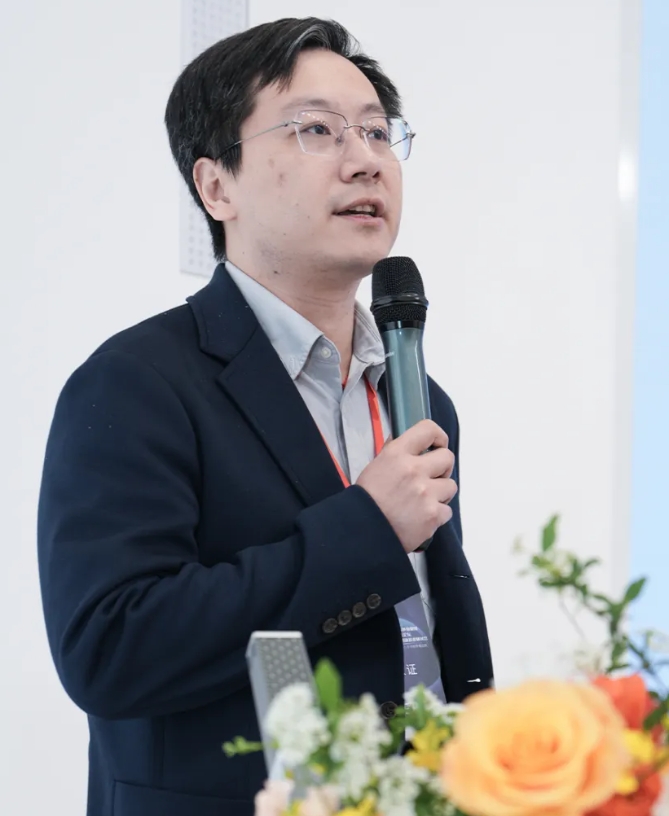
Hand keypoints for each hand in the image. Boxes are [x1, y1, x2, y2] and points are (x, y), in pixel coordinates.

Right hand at [356, 419, 457, 553]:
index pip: (428, 429)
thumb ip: (397, 453)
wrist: (362, 531)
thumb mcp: (376, 466)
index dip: (438, 437)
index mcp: (397, 454)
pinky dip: (437, 515)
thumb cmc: (366, 499)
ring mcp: (426, 493)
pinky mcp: (433, 515)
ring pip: (451, 486)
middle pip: (447, 457)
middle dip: (442, 468)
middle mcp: (414, 469)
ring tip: (423, 501)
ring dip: (441, 494)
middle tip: (430, 478)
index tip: (436, 446)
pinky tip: (421, 518)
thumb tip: (414, 443)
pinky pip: (447, 511)